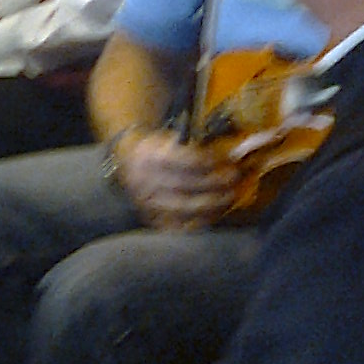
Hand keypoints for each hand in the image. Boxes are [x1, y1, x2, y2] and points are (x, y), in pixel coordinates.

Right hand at [114, 130, 237, 230]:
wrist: (128, 161)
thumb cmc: (158, 149)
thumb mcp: (170, 139)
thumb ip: (194, 147)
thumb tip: (229, 156)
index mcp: (150, 155)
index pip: (184, 159)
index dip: (210, 161)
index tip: (228, 161)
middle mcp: (145, 179)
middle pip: (186, 184)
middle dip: (215, 184)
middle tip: (235, 180)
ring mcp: (146, 201)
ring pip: (183, 206)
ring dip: (212, 204)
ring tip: (230, 198)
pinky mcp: (149, 217)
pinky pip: (177, 225)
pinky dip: (199, 221)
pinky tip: (215, 214)